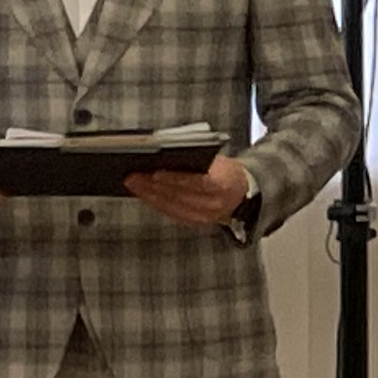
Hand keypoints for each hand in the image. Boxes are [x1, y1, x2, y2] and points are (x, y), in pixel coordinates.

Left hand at [125, 157, 253, 230]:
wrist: (243, 193)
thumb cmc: (227, 172)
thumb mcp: (219, 162)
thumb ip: (198, 161)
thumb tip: (165, 156)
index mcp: (224, 184)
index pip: (197, 182)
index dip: (175, 179)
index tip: (154, 172)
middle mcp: (215, 203)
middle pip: (179, 196)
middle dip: (153, 186)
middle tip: (133, 176)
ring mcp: (205, 215)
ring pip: (172, 206)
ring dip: (150, 195)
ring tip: (133, 184)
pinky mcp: (196, 221)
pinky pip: (172, 213)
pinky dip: (156, 203)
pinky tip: (145, 195)